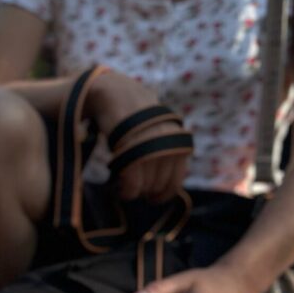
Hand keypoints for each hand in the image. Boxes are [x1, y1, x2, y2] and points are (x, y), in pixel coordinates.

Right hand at [86, 69, 189, 202]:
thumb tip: (162, 187)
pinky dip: (127, 190)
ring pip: (146, 185)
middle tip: (131, 188)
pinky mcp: (133, 146)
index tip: (151, 199)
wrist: (115, 93)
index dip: (163, 194)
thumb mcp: (155, 132)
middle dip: (145, 191)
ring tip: (123, 184)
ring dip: (134, 191)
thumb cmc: (133, 117)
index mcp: (177, 141)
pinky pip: (133, 182)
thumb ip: (163, 154)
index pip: (175, 181)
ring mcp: (151, 143)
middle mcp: (168, 142)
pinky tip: (121, 188)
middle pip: (158, 184)